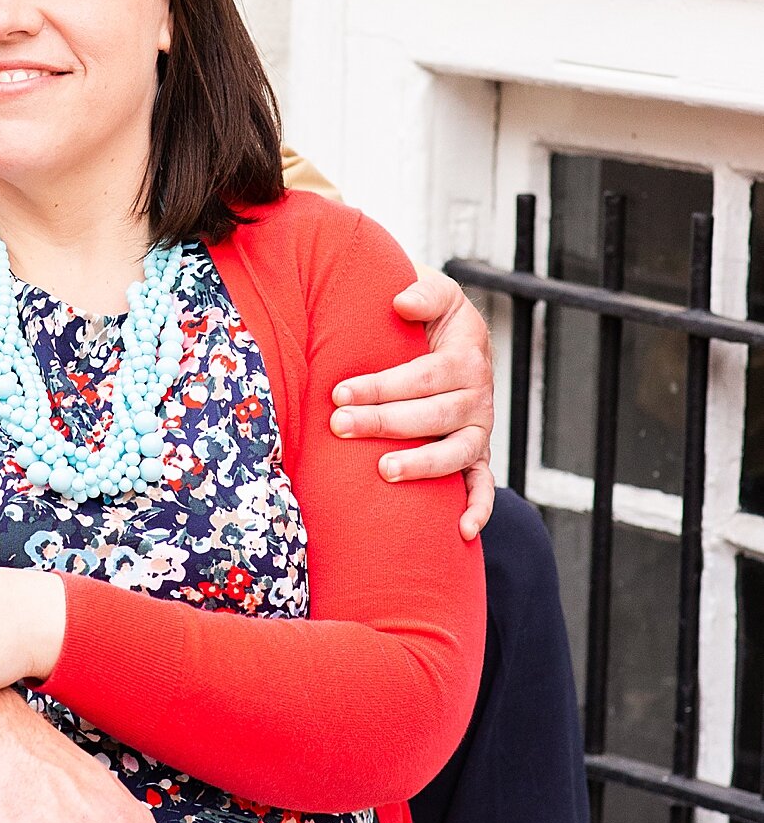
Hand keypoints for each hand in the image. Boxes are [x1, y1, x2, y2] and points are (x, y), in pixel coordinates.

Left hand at [329, 270, 494, 540]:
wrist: (454, 338)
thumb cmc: (431, 316)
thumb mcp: (436, 292)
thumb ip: (424, 291)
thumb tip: (402, 302)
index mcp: (466, 355)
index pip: (422, 375)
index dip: (382, 385)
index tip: (339, 392)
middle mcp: (477, 395)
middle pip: (433, 415)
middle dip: (384, 422)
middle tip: (340, 426)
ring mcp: (479, 428)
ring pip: (457, 453)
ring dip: (423, 465)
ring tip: (385, 470)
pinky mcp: (478, 454)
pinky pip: (483, 485)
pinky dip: (478, 508)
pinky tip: (460, 530)